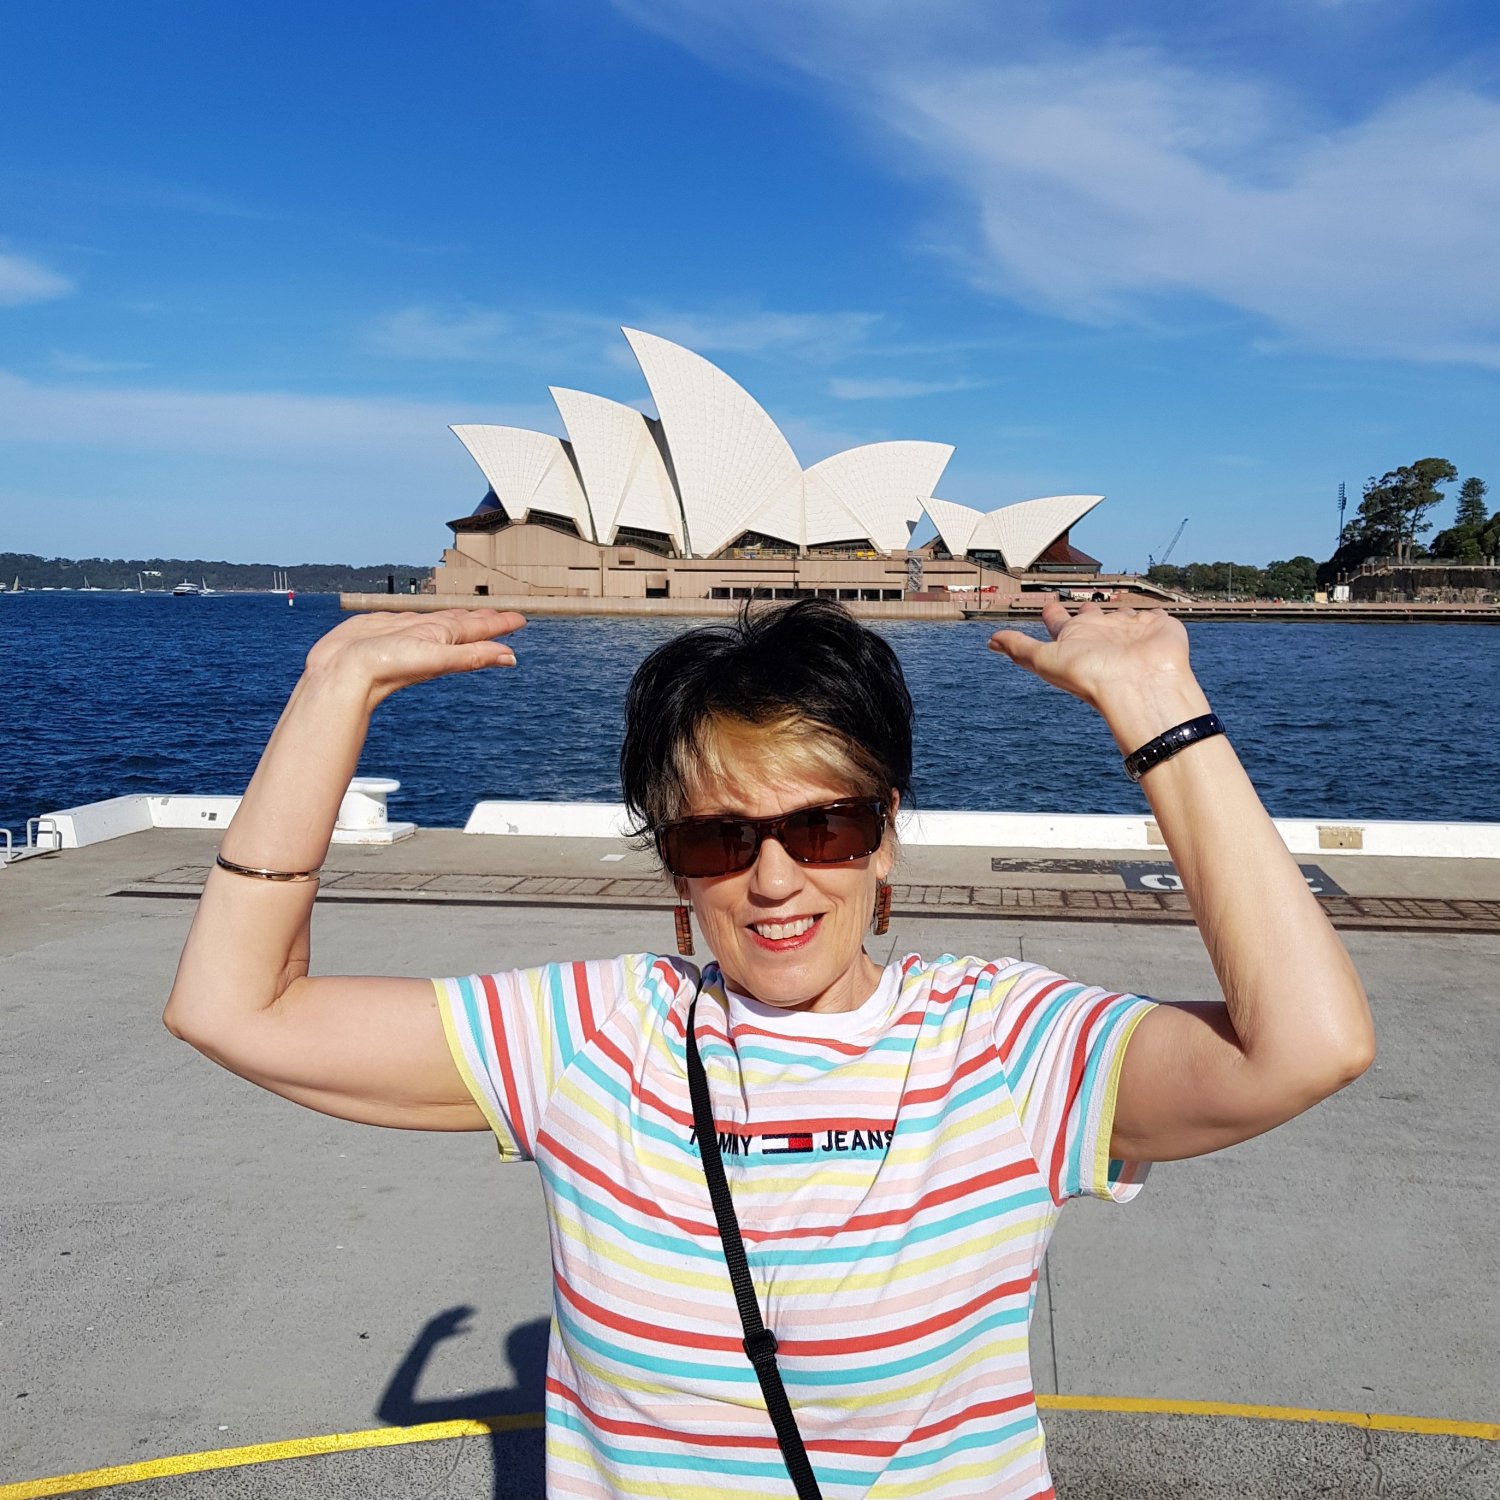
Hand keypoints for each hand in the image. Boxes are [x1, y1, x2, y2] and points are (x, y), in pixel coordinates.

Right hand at [303, 608, 525, 706]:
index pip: (478, 629)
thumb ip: (472, 655)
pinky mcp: (382, 627)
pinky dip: (423, 617)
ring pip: (437, 620)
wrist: (339, 674)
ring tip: (474, 613)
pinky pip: (410, 618)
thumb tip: (511, 658)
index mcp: (444, 642)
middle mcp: (428, 637)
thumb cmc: (386, 667)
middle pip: (463, 624)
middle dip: (483, 619)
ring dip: (458, 617)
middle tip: (503, 614)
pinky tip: (427, 620)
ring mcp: (405, 633)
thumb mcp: (435, 658)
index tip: (520, 619)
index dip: (499, 624)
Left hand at [988, 602, 1206, 747]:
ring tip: (1117, 608)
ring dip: (1119, 611)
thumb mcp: (1046, 660)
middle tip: (1081, 605)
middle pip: (1091, 618)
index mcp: (1076, 639)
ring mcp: (1130, 631)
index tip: (1047, 604)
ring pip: (1122, 615)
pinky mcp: (1159, 628)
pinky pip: (1154, 616)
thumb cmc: (1092, 677)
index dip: (1052, 612)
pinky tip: (1152, 614)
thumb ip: (1020, 648)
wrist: (1140, 685)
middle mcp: (1102, 635)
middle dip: (1085, 611)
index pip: (1059, 622)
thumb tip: (990, 641)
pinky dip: (1154, 615)